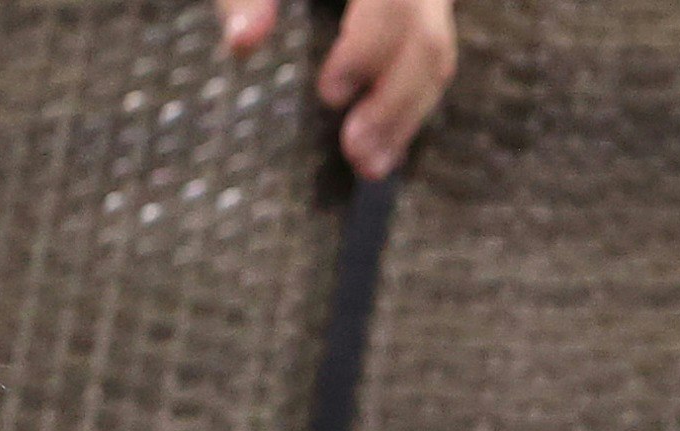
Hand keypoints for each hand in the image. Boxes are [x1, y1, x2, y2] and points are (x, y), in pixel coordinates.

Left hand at [217, 0, 457, 177]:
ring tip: (372, 165)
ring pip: (436, 53)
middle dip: (395, 102)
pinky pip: (429, 56)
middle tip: (358, 156)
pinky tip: (384, 141)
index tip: (329, 92)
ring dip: (406, 115)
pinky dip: (408, 100)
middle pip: (426, 38)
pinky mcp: (419, 9)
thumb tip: (243, 44)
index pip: (393, 3)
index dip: (366, 49)